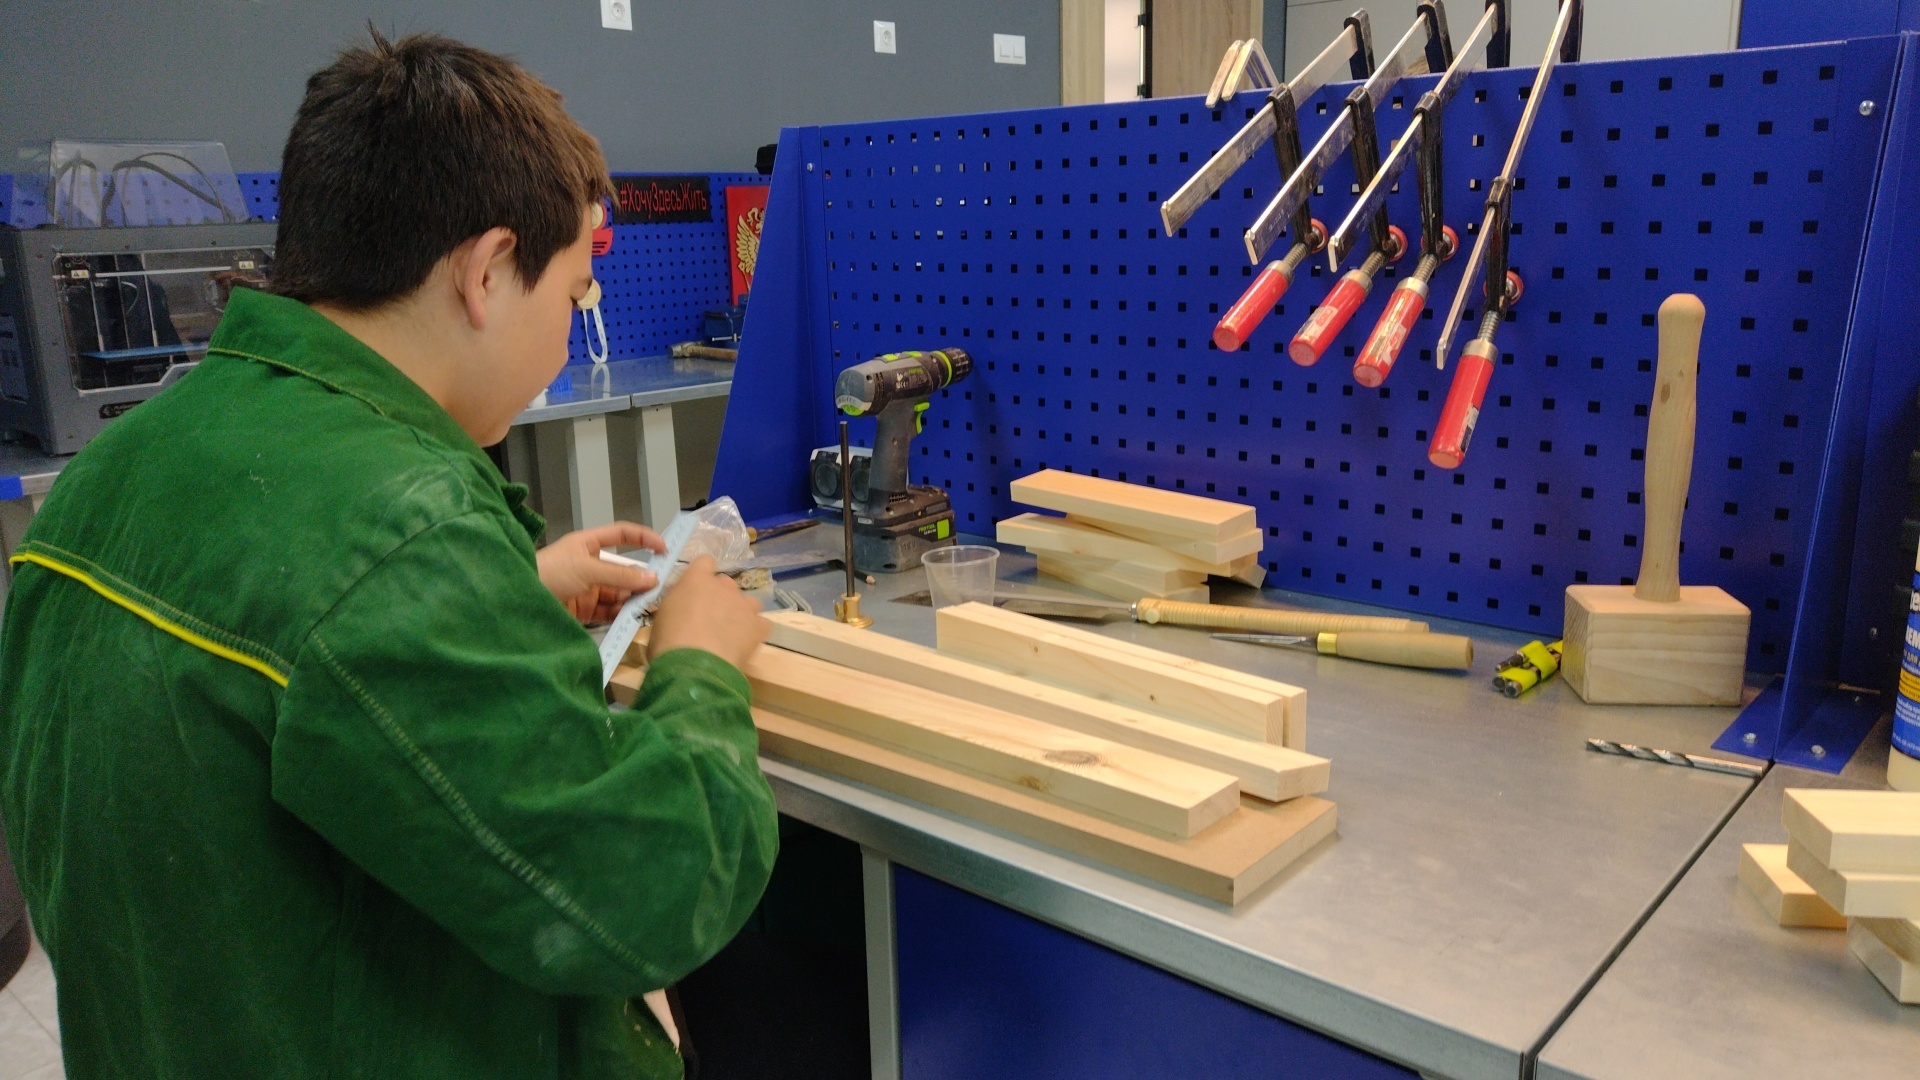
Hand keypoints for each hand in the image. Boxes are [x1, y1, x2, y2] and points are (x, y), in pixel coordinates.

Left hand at [536, 522, 665, 623]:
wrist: (517, 601)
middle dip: (641, 578)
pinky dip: (621, 614)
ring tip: (649, 606)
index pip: (621, 535)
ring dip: (633, 598)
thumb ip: (620, 575)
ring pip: (618, 592)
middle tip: (661, 588)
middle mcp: (590, 565)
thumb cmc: (550, 573)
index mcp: (588, 544)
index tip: (664, 548)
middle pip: (623, 570)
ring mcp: (587, 588)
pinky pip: (608, 611)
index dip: (643, 538)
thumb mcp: (587, 569)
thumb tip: (652, 579)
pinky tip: (633, 618)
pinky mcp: (583, 610)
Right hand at [648, 554, 767, 668]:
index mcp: (697, 579)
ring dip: (740, 612)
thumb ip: (676, 603)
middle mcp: (724, 586)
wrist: (694, 666)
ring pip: (748, 601)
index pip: (705, 562)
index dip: (702, 575)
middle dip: (719, 598)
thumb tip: (681, 606)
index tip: (695, 590)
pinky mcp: (758, 626)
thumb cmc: (668, 642)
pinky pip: (761, 623)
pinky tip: (744, 643)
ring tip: (729, 632)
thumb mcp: (661, 617)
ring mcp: (744, 605)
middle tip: (708, 619)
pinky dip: (754, 630)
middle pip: (726, 584)